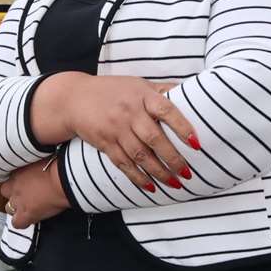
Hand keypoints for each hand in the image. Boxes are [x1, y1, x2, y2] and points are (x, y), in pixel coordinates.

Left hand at [1, 159, 68, 228]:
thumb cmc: (59, 167)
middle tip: (27, 194)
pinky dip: (22, 223)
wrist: (63, 179)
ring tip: (29, 207)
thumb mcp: (45, 159)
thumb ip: (38, 164)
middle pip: (6, 191)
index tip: (27, 181)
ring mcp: (19, 201)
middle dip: (15, 193)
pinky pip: (17, 223)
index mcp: (19, 171)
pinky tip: (30, 219)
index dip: (19, 180)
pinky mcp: (26, 214)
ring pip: (9, 208)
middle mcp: (15, 186)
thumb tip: (43, 162)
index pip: (11, 176)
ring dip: (17, 208)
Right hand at [65, 76, 198, 192]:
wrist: (74, 98)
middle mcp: (129, 112)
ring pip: (140, 155)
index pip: (167, 111)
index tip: (196, 144)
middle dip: (173, 159)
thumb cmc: (113, 90)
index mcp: (142, 95)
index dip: (182, 127)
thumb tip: (191, 91)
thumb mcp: (138, 84)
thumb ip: (162, 90)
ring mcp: (116, 129)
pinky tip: (151, 186)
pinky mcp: (105, 143)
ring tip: (175, 184)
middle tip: (187, 173)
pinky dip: (138, 177)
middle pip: (154, 139)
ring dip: (159, 172)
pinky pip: (124, 164)